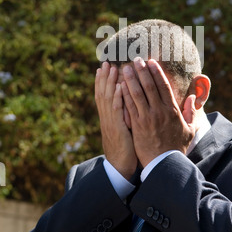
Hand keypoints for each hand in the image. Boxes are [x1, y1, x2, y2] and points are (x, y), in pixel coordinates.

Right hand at [95, 62, 137, 179]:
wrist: (121, 169)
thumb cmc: (126, 151)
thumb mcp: (123, 131)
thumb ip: (124, 117)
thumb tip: (128, 106)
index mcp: (109, 118)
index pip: (104, 96)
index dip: (102, 81)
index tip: (104, 67)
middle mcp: (107, 118)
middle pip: (103, 94)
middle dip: (104, 77)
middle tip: (105, 62)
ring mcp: (112, 123)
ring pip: (109, 99)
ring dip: (110, 83)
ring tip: (112, 68)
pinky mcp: (118, 130)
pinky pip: (118, 111)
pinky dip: (118, 98)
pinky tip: (121, 87)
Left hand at [121, 58, 196, 167]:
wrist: (165, 164)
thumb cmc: (177, 147)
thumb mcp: (189, 130)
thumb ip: (191, 112)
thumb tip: (193, 98)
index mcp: (172, 110)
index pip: (163, 86)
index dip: (157, 72)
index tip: (151, 61)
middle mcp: (159, 111)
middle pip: (149, 86)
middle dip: (142, 71)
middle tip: (136, 59)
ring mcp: (147, 118)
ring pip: (137, 94)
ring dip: (131, 80)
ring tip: (126, 68)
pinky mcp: (137, 126)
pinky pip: (129, 107)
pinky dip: (124, 96)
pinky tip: (119, 86)